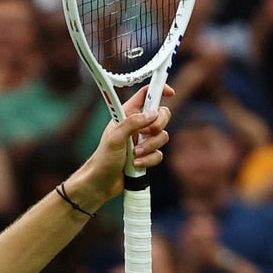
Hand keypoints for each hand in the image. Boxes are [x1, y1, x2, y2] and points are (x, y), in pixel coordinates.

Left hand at [66, 84, 172, 207]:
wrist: (101, 182)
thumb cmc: (103, 158)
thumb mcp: (115, 138)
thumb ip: (132, 123)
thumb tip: (152, 114)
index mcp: (127, 114)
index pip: (145, 94)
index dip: (158, 89)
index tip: (170, 93)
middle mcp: (137, 125)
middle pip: (161, 114)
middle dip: (158, 125)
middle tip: (146, 133)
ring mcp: (143, 140)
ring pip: (162, 136)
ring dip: (150, 147)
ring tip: (135, 155)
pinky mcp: (147, 155)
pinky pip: (159, 154)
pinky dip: (149, 160)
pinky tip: (135, 165)